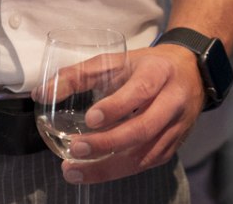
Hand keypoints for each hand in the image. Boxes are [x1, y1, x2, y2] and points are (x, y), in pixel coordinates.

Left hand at [58, 45, 203, 185]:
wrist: (191, 74)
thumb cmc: (147, 66)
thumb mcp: (116, 60)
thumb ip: (78, 75)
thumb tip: (41, 94)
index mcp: (158, 74)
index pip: (140, 92)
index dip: (116, 107)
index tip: (91, 118)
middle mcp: (172, 103)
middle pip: (142, 129)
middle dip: (107, 144)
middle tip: (75, 150)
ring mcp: (175, 128)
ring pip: (144, 154)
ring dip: (108, 167)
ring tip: (74, 171)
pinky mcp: (173, 147)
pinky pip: (145, 163)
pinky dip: (118, 171)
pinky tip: (94, 172)